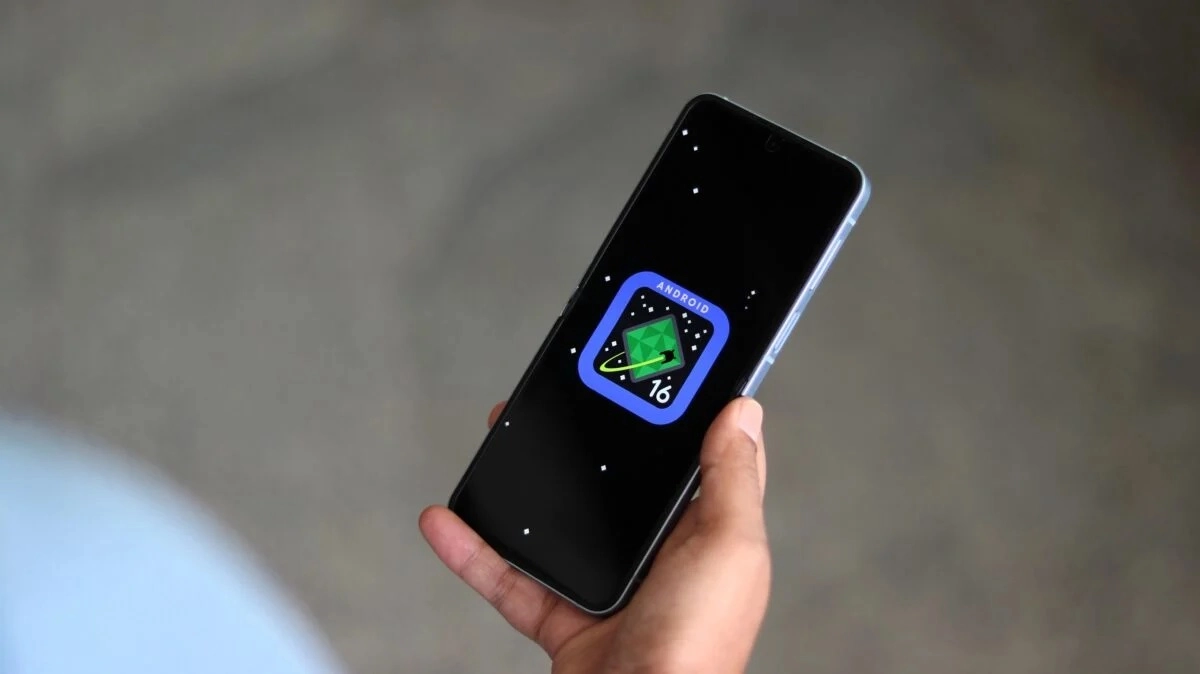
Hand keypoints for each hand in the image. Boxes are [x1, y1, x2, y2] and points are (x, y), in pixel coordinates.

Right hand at [420, 397, 770, 672]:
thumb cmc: (697, 651)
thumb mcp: (727, 549)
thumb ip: (730, 480)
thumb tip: (742, 410)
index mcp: (707, 536)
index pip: (698, 459)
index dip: (681, 413)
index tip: (658, 367)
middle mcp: (661, 560)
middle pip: (619, 483)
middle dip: (588, 439)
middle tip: (561, 395)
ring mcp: (610, 589)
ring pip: (559, 523)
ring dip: (524, 485)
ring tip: (498, 437)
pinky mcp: (564, 622)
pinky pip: (511, 579)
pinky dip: (474, 552)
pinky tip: (446, 521)